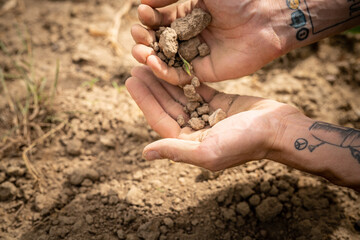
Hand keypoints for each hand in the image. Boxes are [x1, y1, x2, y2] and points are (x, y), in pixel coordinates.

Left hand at [125, 66, 299, 170]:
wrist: (278, 129)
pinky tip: (173, 65)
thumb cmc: (245, 142)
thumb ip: (176, 151)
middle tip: (137, 67)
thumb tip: (145, 153)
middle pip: (168, 106)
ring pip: (181, 95)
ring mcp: (207, 116)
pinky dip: (186, 78)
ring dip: (166, 80)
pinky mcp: (220, 102)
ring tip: (151, 62)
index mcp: (190, 144)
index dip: (145, 101)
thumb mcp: (207, 151)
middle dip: (152, 87)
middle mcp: (196, 131)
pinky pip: (198, 88)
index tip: (131, 81)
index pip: (160, 120)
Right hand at [131, 0, 283, 84]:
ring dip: (148, 57)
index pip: (158, 19)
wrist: (265, 19)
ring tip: (139, 52)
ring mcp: (195, 55)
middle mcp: (188, 35)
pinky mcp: (203, 72)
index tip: (143, 13)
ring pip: (164, 60)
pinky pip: (178, 76)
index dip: (147, 18)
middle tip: (138, 36)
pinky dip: (163, 72)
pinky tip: (153, 65)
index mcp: (186, 14)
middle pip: (157, 41)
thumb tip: (142, 2)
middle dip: (144, 38)